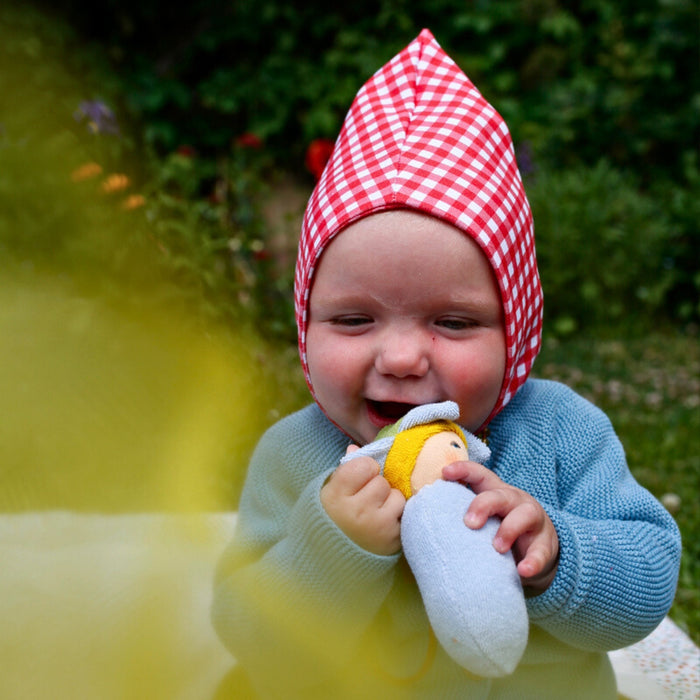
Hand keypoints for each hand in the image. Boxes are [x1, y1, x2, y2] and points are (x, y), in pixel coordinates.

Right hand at [321, 446, 405, 555]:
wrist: (335, 557)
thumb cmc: (334, 516)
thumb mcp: (331, 491)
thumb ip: (345, 468)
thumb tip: (356, 447)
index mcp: (336, 495)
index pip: (364, 465)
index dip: (364, 469)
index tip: (358, 480)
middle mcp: (356, 511)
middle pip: (381, 481)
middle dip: (377, 486)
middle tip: (366, 499)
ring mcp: (376, 526)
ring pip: (396, 496)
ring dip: (389, 500)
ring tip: (376, 511)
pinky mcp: (393, 539)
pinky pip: (404, 514)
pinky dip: (397, 516)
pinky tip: (384, 523)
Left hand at [442, 460, 559, 593]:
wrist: (538, 549)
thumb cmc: (500, 528)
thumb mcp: (485, 518)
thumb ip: (462, 516)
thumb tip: (421, 523)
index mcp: (495, 492)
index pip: (480, 475)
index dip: (464, 470)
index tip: (445, 473)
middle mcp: (514, 501)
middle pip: (499, 495)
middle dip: (483, 505)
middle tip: (468, 522)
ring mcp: (533, 520)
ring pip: (524, 515)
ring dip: (508, 530)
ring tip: (497, 547)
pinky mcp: (545, 544)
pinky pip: (541, 552)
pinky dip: (532, 561)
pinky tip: (522, 571)